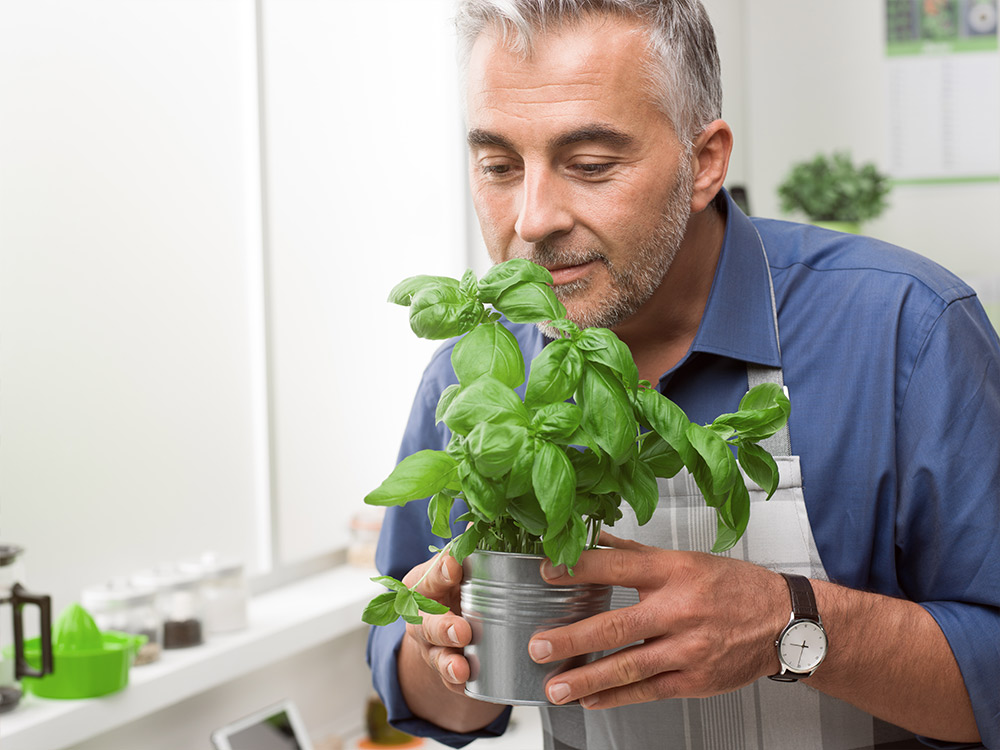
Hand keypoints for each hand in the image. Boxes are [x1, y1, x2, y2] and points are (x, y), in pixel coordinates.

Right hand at [400, 552, 473, 695]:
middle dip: (441, 627)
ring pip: (436, 656)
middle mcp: (421, 617)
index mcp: (424, 584)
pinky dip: (460, 685)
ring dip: (448, 663)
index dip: (440, 571)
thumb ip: (469, 546)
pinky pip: (451, 681)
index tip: (453, 565)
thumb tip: (484, 515)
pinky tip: (471, 686)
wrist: (447, 627)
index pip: (429, 575)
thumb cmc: (455, 587)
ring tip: (461, 669)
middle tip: (461, 630)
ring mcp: (431, 647)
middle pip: (425, 623)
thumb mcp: (457, 566)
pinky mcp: (446, 671)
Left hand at [528, 532, 786, 707]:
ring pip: (629, 666)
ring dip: (587, 678)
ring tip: (556, 685)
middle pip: (616, 625)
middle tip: (539, 645)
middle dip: (572, 638)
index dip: (578, 569)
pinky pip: (649, 691)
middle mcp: (680, 609)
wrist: (786, 623)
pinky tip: (591, 699)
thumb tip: (594, 537)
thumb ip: (636, 552)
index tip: (546, 572)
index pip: (617, 565)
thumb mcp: (687, 558)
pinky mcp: (696, 680)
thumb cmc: (735, 587)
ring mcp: (688, 649)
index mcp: (675, 571)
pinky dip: (616, 697)